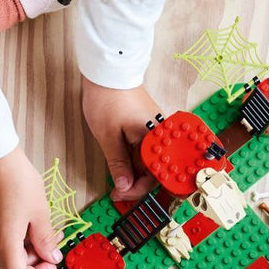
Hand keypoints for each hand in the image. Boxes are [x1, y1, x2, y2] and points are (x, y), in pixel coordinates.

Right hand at [0, 146, 62, 268]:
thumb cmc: (18, 181)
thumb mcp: (40, 212)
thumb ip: (46, 240)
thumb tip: (52, 258)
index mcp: (4, 242)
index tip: (52, 262)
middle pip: (13, 262)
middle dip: (36, 256)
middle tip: (54, 239)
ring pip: (8, 249)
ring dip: (28, 244)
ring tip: (44, 225)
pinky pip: (1, 236)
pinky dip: (16, 235)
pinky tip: (28, 217)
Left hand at [81, 78, 161, 198]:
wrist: (109, 71)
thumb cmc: (107, 99)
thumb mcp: (108, 136)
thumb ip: (118, 164)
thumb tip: (125, 187)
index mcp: (155, 138)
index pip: (154, 175)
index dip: (137, 190)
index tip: (120, 197)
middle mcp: (161, 135)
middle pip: (155, 169)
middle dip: (137, 185)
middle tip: (118, 194)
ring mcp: (156, 130)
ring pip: (150, 160)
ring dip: (135, 174)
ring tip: (118, 183)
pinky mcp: (149, 125)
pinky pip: (147, 149)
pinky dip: (136, 161)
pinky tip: (123, 167)